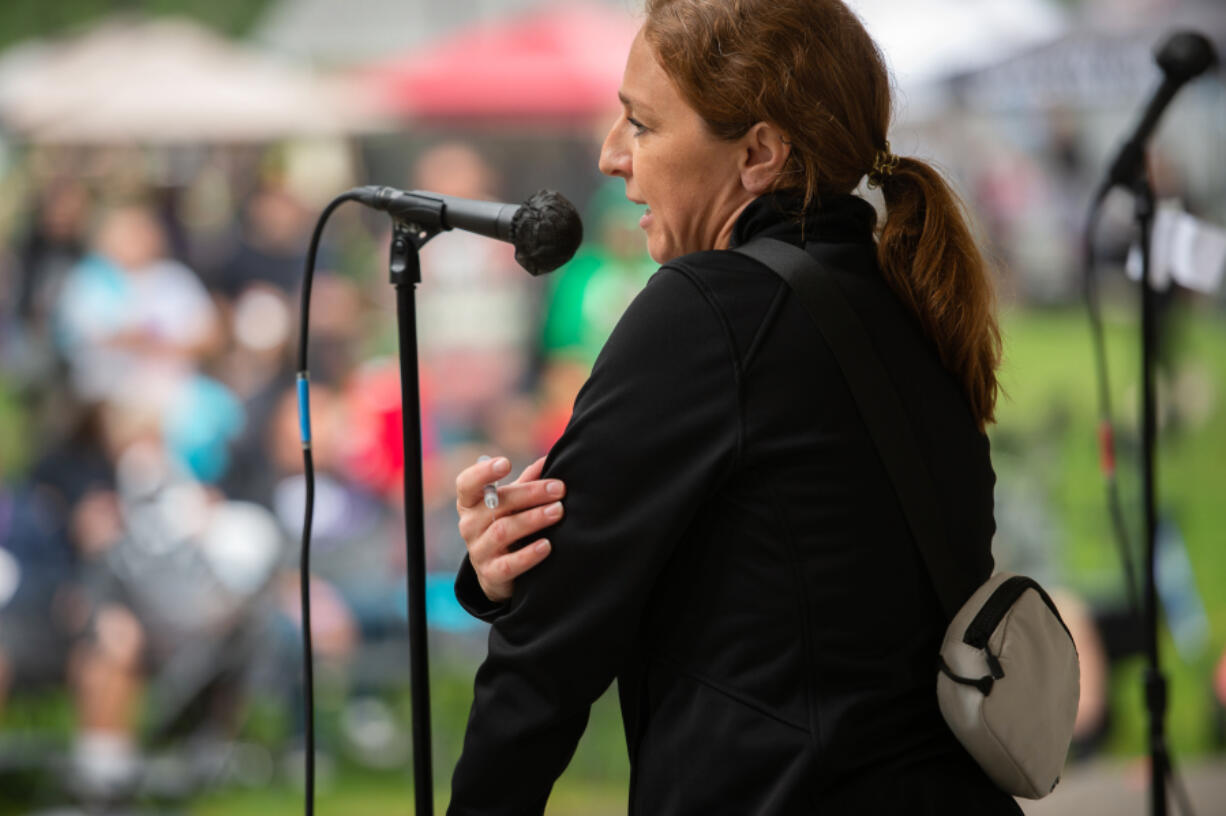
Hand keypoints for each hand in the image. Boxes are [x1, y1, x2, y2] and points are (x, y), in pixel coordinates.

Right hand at [455, 456, 564, 602]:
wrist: (499, 574)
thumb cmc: (508, 526)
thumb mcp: (512, 504)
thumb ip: (526, 482)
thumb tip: (547, 459)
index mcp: (470, 503)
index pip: (466, 484)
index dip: (483, 472)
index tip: (506, 463)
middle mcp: (469, 525)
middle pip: (496, 504)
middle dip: (530, 494)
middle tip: (558, 489)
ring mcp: (478, 551)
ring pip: (503, 531)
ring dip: (533, 519)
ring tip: (558, 511)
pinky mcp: (491, 574)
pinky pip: (509, 564)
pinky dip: (529, 554)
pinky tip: (547, 545)